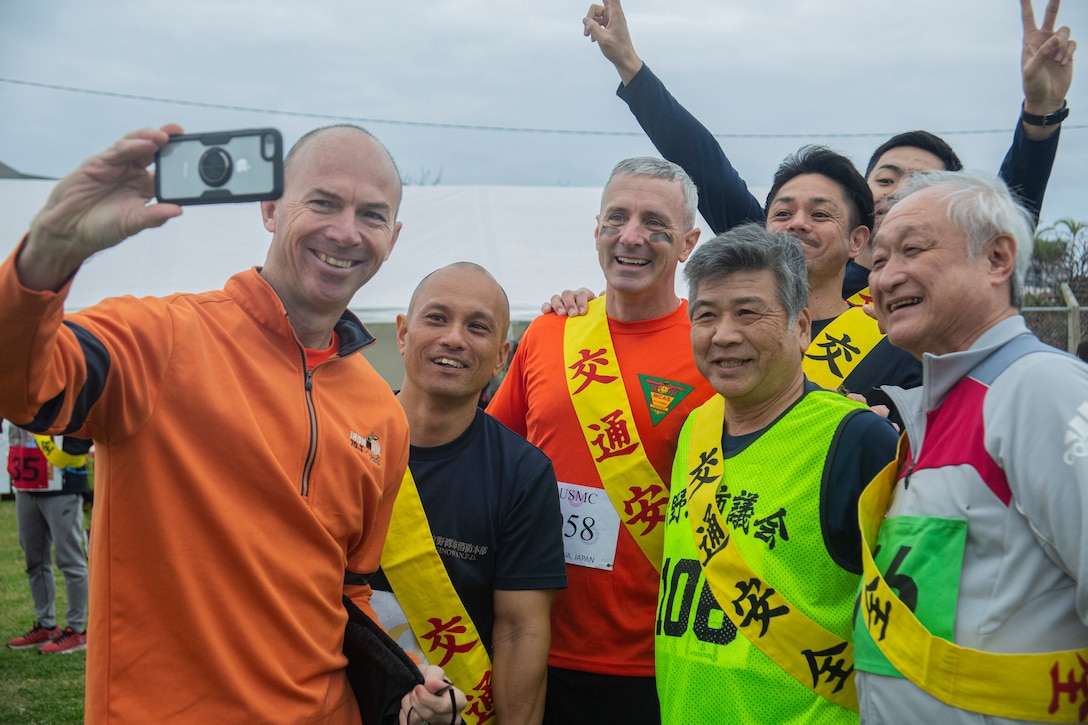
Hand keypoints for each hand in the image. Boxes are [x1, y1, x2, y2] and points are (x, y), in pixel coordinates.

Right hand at [19, 124, 183, 290]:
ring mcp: (116, 166)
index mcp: (145, 187)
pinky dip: (132, 145)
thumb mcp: (132, 223)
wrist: (68, 230)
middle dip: (167, 140)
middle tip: (181, 134)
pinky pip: (118, 150)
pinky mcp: (98, 163)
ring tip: (164, 137)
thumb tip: (178, 210)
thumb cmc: (101, 228)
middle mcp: (132, 173)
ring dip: (150, 138)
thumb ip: (153, 216)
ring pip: (136, 145)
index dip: (178, 161)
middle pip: (153, 150)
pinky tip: (146, 143)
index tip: (194, 154)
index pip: (166, 169)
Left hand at [400, 665, 465, 724]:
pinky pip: (409, 724)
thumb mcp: (433, 672)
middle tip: (414, 689)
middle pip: (428, 714)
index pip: (441, 706)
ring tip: (412, 696)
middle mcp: (452, 717)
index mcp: (459, 701)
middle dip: (415, 699)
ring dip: (408, 704)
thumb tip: (435, 685)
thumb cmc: (431, 679)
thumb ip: (434, 677)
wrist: (422, 687)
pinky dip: (404, 713)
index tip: (418, 687)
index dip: (426, 698)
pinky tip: (410, 706)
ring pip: (416, 719)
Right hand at [541, 287, 598, 315]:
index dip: (582, 302)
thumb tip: (603, 293)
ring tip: (562, 314)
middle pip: (568, 294)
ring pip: (556, 298)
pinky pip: (547, 305)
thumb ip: (601, 304)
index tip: (583, 312)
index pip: (581, 293)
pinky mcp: (551, 309)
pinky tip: (546, 312)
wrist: (583, 329)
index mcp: (583, 296)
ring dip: (558, 305)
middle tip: (573, 314)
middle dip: (570, 303)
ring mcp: (561, 302)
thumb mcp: (598, 312)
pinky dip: (546, 307)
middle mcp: (571, 297)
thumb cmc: (592, 319)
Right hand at [582, 0, 642, 84]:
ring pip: (597, 16)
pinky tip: (592, 39)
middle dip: (590, 17)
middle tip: (586, 31)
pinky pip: (599, 22)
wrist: (625, 60)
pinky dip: (594, 28)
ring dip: (591, 25)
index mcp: (616, 15)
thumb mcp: (602, 38)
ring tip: (588, 37)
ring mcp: (612, 21)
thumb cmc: (617, 50)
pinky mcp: (610, 27)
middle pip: (598, 7)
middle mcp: (615, 15)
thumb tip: (584, 20)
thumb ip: (592, 27)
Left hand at [1021, 0, 1075, 125]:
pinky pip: (1072, 43)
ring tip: (1057, 61)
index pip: (1028, 19)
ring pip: (1064, 31)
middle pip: (1050, 15)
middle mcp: (1043, 39)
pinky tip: (1063, 63)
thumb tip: (1055, 39)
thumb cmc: (1033, 85)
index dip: (1026, 5)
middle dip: (1054, 3)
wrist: (1046, 97)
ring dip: (1062, 45)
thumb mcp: (1032, 70)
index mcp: (1029, 41)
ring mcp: (1056, 45)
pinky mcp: (1067, 51)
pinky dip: (1069, 53)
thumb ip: (1043, 53)